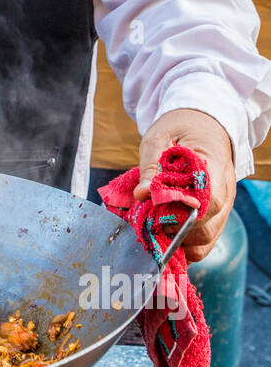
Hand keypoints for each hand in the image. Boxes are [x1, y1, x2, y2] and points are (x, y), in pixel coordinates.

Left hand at [135, 108, 235, 261]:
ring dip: (179, 240)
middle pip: (207, 227)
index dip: (183, 214)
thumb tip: (142, 194)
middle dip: (176, 230)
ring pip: (206, 239)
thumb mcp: (158, 139)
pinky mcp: (215, 214)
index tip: (158, 212)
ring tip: (156, 226)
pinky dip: (185, 243)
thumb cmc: (180, 128)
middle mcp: (225, 190)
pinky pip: (204, 240)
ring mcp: (223, 205)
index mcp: (214, 167)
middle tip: (150, 220)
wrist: (201, 123)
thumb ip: (151, 167)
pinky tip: (165, 233)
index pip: (209, 201)